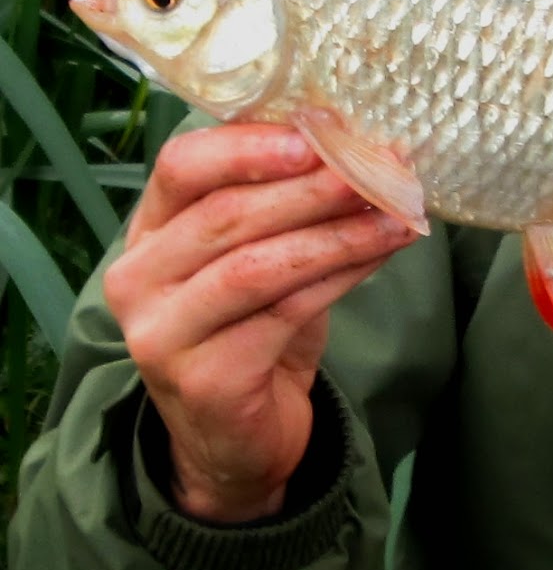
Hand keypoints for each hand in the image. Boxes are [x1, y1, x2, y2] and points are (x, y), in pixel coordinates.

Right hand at [104, 123, 416, 522]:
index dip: (250, 145)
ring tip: (396, 210)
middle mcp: (140, 278)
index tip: (318, 131)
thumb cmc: (251, 325)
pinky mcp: (204, 378)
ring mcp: (163, 333)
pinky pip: (286, 312)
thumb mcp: (260, 252)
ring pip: (259, 265)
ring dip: (338, 231)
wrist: (234, 437)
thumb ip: (285, 203)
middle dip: (312, 186)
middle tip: (380, 165)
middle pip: (228, 214)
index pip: (182, 166)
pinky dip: (344, 275)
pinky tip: (382, 252)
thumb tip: (362, 146)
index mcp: (150, 230)